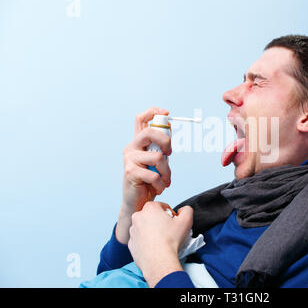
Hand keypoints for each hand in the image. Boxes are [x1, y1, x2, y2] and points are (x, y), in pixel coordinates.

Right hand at [116, 107, 172, 243]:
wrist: (138, 203)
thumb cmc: (149, 181)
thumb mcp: (157, 162)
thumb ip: (161, 149)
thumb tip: (170, 134)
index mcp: (138, 142)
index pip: (141, 119)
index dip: (153, 112)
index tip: (167, 114)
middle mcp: (131, 147)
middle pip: (149, 133)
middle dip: (166, 141)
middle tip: (170, 154)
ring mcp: (129, 159)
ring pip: (157, 157)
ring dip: (167, 172)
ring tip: (165, 181)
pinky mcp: (130, 172)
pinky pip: (154, 175)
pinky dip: (161, 183)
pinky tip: (158, 188)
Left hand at [128, 202, 193, 286]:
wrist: (159, 261)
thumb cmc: (170, 241)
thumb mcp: (186, 220)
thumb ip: (187, 210)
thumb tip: (182, 210)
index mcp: (149, 208)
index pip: (162, 206)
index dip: (170, 214)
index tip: (173, 222)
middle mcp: (138, 217)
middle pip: (152, 215)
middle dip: (159, 221)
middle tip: (168, 231)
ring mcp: (133, 231)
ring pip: (144, 227)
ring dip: (152, 231)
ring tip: (161, 240)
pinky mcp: (131, 243)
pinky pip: (140, 239)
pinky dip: (146, 241)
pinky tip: (154, 247)